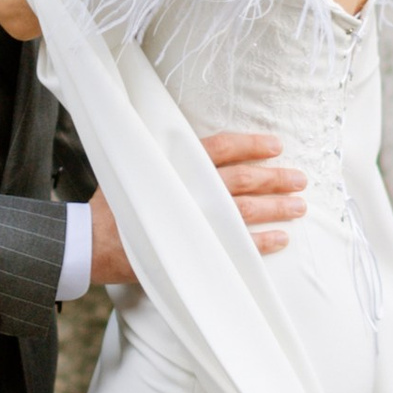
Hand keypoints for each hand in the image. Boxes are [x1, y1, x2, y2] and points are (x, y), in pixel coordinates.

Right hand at [83, 133, 303, 287]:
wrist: (91, 243)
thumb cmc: (115, 205)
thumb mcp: (136, 166)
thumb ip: (168, 158)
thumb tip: (201, 152)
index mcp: (174, 163)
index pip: (220, 147)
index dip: (250, 144)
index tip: (276, 145)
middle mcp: (188, 189)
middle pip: (241, 179)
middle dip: (275, 178)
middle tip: (301, 178)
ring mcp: (193, 220)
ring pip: (245, 211)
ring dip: (276, 208)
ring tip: (300, 207)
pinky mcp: (195, 248)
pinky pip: (238, 246)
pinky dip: (262, 242)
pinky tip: (281, 239)